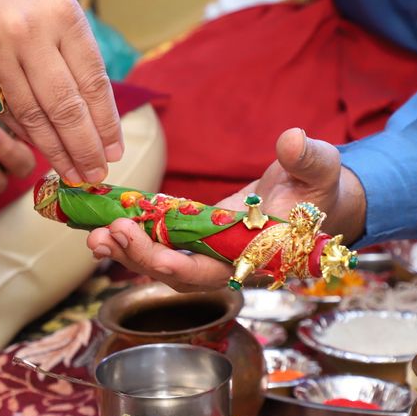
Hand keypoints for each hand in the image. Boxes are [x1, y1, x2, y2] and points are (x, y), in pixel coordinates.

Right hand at [0, 0, 123, 185]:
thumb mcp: (41, 5)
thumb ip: (66, 49)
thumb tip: (92, 110)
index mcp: (60, 12)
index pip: (92, 80)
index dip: (105, 122)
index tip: (113, 151)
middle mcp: (30, 30)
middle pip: (66, 106)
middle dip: (84, 148)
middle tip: (95, 176)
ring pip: (33, 116)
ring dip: (55, 151)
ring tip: (71, 172)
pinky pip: (1, 111)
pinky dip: (22, 133)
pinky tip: (37, 148)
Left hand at [86, 128, 366, 290]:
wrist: (317, 202)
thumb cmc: (320, 191)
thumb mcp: (321, 171)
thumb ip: (309, 160)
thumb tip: (293, 140)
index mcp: (254, 256)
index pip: (209, 272)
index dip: (176, 265)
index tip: (149, 247)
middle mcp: (226, 263)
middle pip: (175, 275)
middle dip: (138, 258)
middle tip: (107, 235)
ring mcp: (209, 253)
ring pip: (162, 263)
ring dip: (128, 252)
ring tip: (95, 236)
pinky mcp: (196, 237)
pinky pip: (160, 244)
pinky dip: (133, 238)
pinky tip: (105, 228)